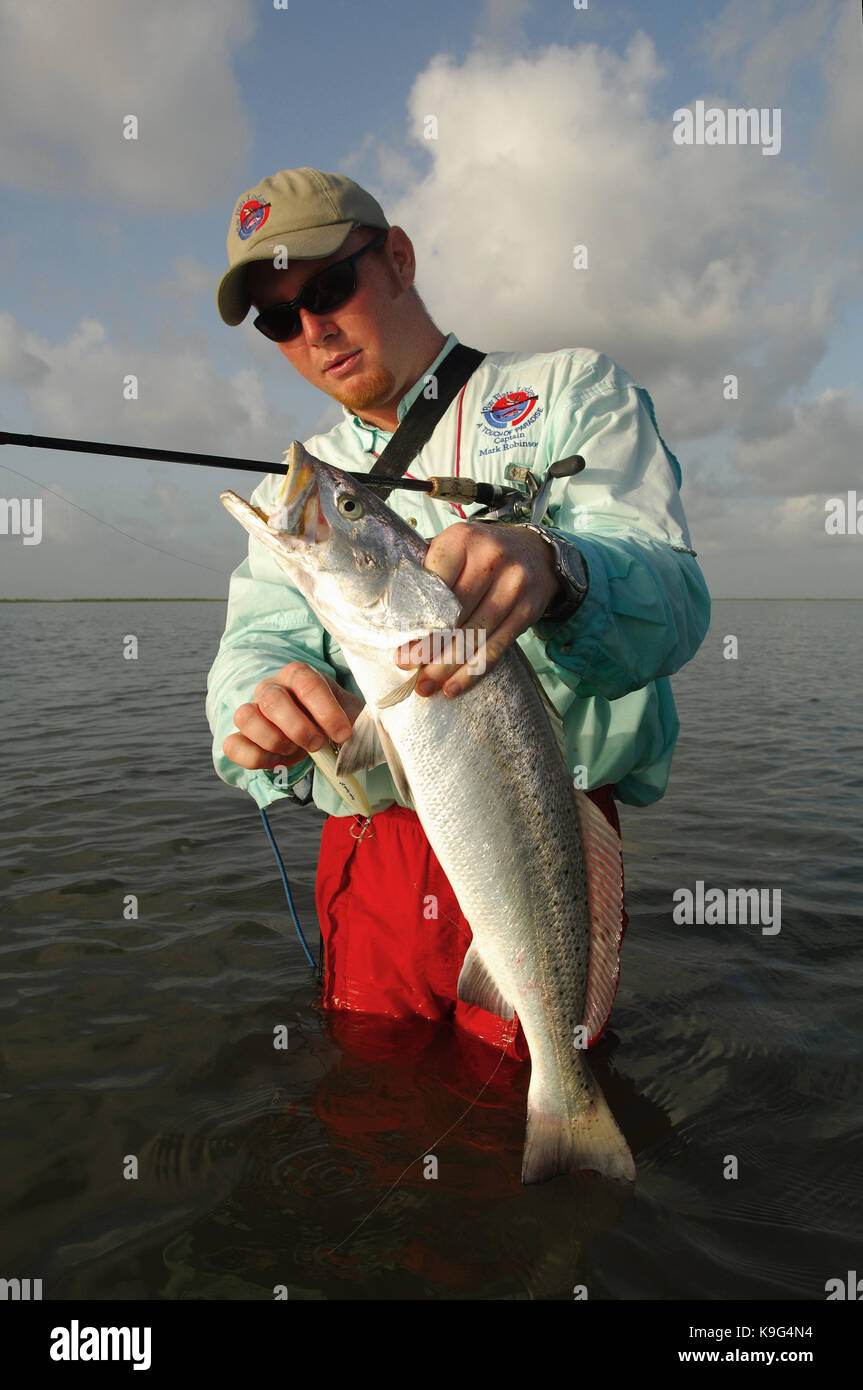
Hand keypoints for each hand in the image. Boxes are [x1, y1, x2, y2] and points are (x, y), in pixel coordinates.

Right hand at [223, 662, 362, 770]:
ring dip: (274, 740)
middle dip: (298, 727)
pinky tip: (277, 760)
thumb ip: (358, 722)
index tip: (342, 734)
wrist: (316, 734)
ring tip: (296, 750)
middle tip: (318, 744)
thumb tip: (365, 738)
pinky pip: (233, 746)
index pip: (307, 683)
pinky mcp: (241, 736)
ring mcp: (252, 710)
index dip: (325, 710)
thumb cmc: (333, 720)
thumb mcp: (350, 715)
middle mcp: (271, 688)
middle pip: (272, 699)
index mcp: (299, 675)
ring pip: (244, 717)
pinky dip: (255, 758)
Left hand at [396, 522, 559, 697]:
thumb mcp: (454, 547)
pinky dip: (473, 672)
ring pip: (474, 636)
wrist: (535, 551)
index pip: (434, 586)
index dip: (415, 620)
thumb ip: (427, 571)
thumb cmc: (480, 553)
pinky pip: (497, 648)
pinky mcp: (528, 610)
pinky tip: (454, 687)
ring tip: (425, 686)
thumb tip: (393, 615)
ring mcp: (514, 586)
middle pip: (454, 615)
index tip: (399, 644)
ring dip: (446, 667)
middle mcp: (491, 559)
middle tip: (407, 668)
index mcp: (462, 540)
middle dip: (428, 647)